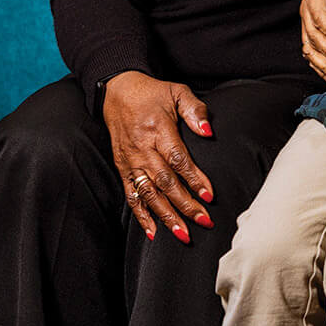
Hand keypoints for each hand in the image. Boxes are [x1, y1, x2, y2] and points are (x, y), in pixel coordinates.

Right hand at [102, 71, 215, 242]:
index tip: (209, 196)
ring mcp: (130, 161)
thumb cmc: (153, 93)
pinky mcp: (122, 168)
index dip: (194, 179)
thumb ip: (195, 110)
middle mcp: (142, 149)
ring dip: (165, 216)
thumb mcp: (177, 91)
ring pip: (148, 194)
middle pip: (165, 182)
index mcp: (157, 129)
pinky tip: (153, 233)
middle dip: (185, 205)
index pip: (178, 159)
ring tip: (182, 234)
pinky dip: (141, 215)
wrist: (116, 92)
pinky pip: (131, 195)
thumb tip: (208, 131)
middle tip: (204, 221)